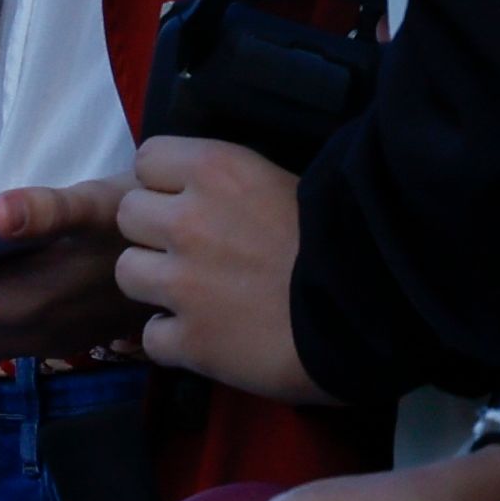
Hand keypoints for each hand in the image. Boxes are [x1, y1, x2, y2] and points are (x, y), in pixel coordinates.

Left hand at [113, 136, 324, 402]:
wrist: (372, 310)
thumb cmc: (344, 241)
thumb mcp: (286, 184)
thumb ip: (233, 185)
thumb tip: (206, 188)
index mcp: (216, 170)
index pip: (148, 159)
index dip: (164, 182)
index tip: (190, 200)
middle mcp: (189, 220)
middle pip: (129, 215)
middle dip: (154, 232)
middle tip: (192, 251)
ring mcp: (183, 283)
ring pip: (126, 272)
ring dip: (155, 285)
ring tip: (194, 296)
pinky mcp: (190, 341)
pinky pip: (150, 337)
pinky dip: (174, 341)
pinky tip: (207, 339)